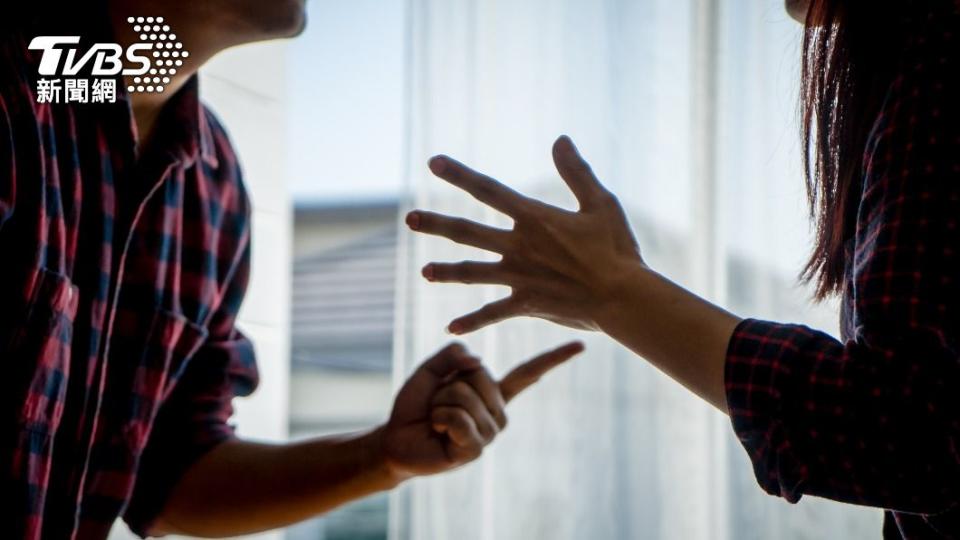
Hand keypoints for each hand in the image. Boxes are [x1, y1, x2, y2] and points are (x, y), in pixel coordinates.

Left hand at [379, 341, 582, 480]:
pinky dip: (440, 418)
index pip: (529, 373)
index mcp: (493, 391)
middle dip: (448, 382)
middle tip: (438, 403)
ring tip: (437, 418)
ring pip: (465, 396)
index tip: (582, 345)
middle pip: (479, 374)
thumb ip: (452, 355)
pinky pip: (458, 418)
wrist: (396, 440)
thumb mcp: (432, 370)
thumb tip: (477, 358)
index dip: (555, 358)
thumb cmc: (416, 406)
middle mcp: (498, 412)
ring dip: (440, 402)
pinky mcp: (477, 449)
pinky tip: (438, 430)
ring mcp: (490, 433)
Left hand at [406, 135, 644, 333]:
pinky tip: (452, 327)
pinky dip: (473, 320)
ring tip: (424, 272)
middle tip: (409, 218)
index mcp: (534, 218)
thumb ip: (576, 172)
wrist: (623, 297)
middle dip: (437, 224)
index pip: (488, 190)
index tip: (433, 163)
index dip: (459, 175)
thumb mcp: (600, 203)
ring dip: (446, 272)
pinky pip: (494, 312)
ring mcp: (519, 277)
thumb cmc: (617, 249)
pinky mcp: (527, 304)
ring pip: (472, 272)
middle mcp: (519, 246)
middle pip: (467, 232)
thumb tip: (560, 139)